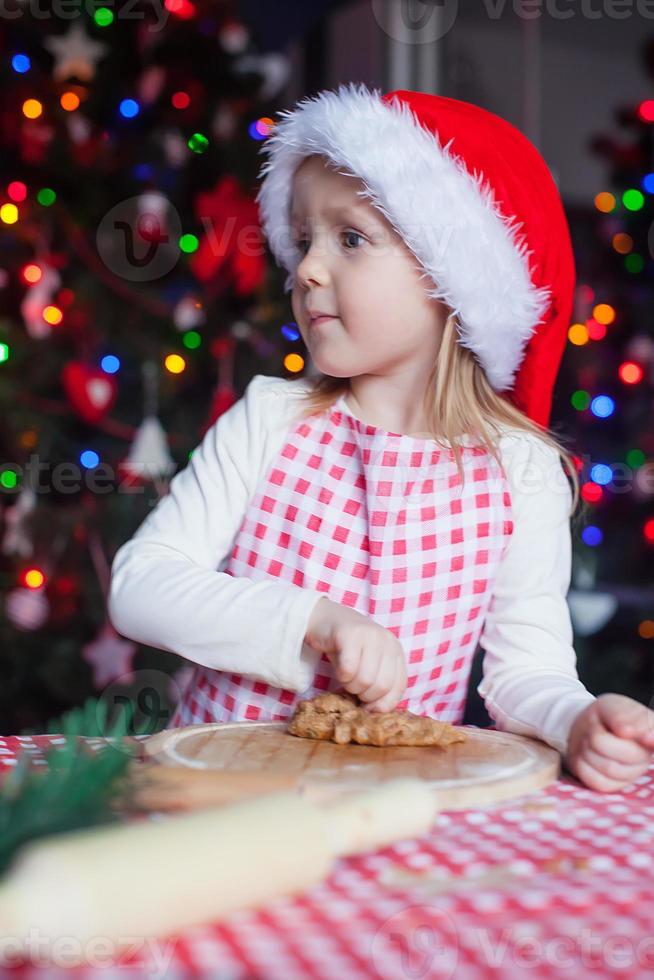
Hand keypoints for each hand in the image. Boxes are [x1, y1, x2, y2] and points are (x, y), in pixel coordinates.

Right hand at [305, 597, 407, 711]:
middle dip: (363, 695)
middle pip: (381, 686)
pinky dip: (341, 675)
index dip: (382, 703)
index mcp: (396, 651)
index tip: (367, 705)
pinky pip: (348, 669)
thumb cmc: (347, 648)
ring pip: (365, 680)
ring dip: (350, 685)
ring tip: (344, 675)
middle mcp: (388, 641)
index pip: (399, 687)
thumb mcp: (368, 665)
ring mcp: (370, 635)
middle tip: (352, 685)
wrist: (323, 618)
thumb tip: (376, 711)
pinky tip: (338, 667)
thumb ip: (378, 685)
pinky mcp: (350, 634)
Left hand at [563, 693, 653, 791]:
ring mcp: (631, 774)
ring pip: (607, 767)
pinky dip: (582, 763)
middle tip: (594, 729)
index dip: (651, 738)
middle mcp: (646, 755)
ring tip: (590, 740)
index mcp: (650, 731)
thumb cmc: (604, 717)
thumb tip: (627, 731)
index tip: (646, 738)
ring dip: (589, 749)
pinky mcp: (613, 786)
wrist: (586, 729)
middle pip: (623, 753)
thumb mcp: (611, 706)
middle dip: (598, 737)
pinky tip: (586, 754)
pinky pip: (595, 780)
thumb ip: (620, 715)